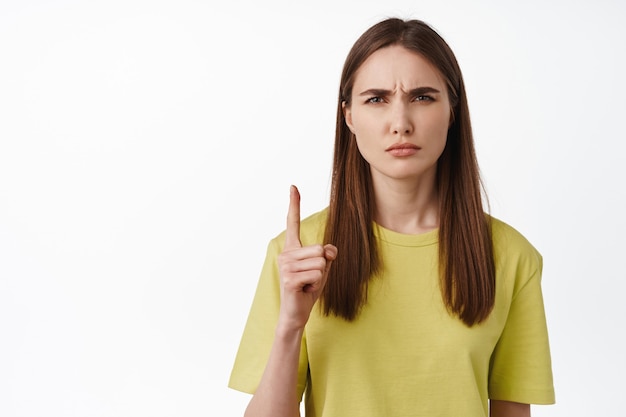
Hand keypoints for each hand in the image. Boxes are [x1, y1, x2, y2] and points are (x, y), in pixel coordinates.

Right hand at [277, 185, 336, 329]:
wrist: (296, 312)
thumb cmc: (309, 289)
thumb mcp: (323, 268)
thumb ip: (328, 255)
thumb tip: (330, 250)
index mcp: (292, 248)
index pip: (293, 223)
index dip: (294, 204)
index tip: (293, 186)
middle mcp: (286, 254)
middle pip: (320, 249)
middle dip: (323, 265)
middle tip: (311, 278)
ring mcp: (285, 266)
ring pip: (320, 262)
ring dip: (320, 277)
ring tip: (307, 284)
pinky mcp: (289, 278)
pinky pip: (317, 274)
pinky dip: (316, 284)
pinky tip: (305, 290)